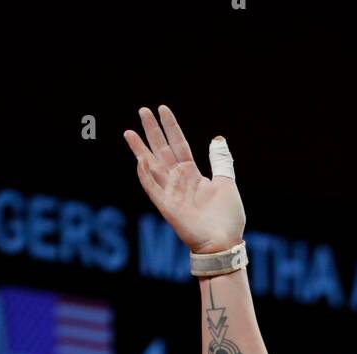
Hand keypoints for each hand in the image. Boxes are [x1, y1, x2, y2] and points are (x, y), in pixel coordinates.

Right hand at [123, 104, 245, 253]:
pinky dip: (146, 176)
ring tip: (129, 132)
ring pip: (151, 167)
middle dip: (152, 131)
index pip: (178, 144)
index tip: (162, 108)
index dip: (171, 127)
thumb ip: (220, 161)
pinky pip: (153, 189)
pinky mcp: (167, 207)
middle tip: (142, 110)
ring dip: (140, 150)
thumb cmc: (227, 217)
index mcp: (192, 174)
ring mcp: (171, 193)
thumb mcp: (226, 183)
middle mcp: (179, 181)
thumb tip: (217, 138)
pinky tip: (140, 160)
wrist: (224, 242)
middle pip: (162, 151)